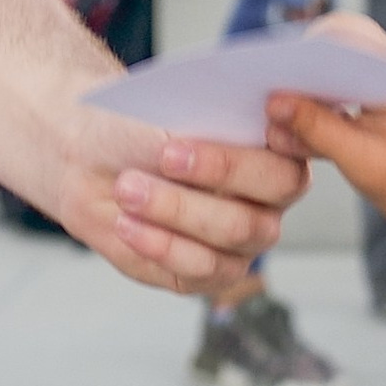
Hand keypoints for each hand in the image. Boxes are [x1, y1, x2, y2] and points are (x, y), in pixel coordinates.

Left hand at [57, 102, 306, 297]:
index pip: (293, 155)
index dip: (274, 145)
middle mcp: (269, 201)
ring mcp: (244, 241)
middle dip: (217, 173)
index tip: (249, 122)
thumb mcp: (164, 112)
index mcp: (275, 152)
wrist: (92, 161)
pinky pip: (200, 268)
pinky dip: (159, 243)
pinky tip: (126, 223)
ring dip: (176, 209)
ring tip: (127, 188)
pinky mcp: (208, 273)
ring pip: (234, 232)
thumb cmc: (138, 129)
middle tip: (164, 155)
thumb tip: (210, 124)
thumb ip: (197, 120)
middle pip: (272, 194)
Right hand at [263, 14, 385, 230]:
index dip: (305, 49)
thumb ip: (316, 129)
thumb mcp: (359, 160)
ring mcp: (373, 69)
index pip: (347, 37)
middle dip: (295, 59)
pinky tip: (284, 125)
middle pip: (331, 36)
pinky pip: (323, 76)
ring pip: (323, 53)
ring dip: (296, 79)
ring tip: (270, 111)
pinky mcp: (359, 83)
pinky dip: (303, 95)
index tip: (272, 72)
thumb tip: (273, 103)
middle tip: (263, 87)